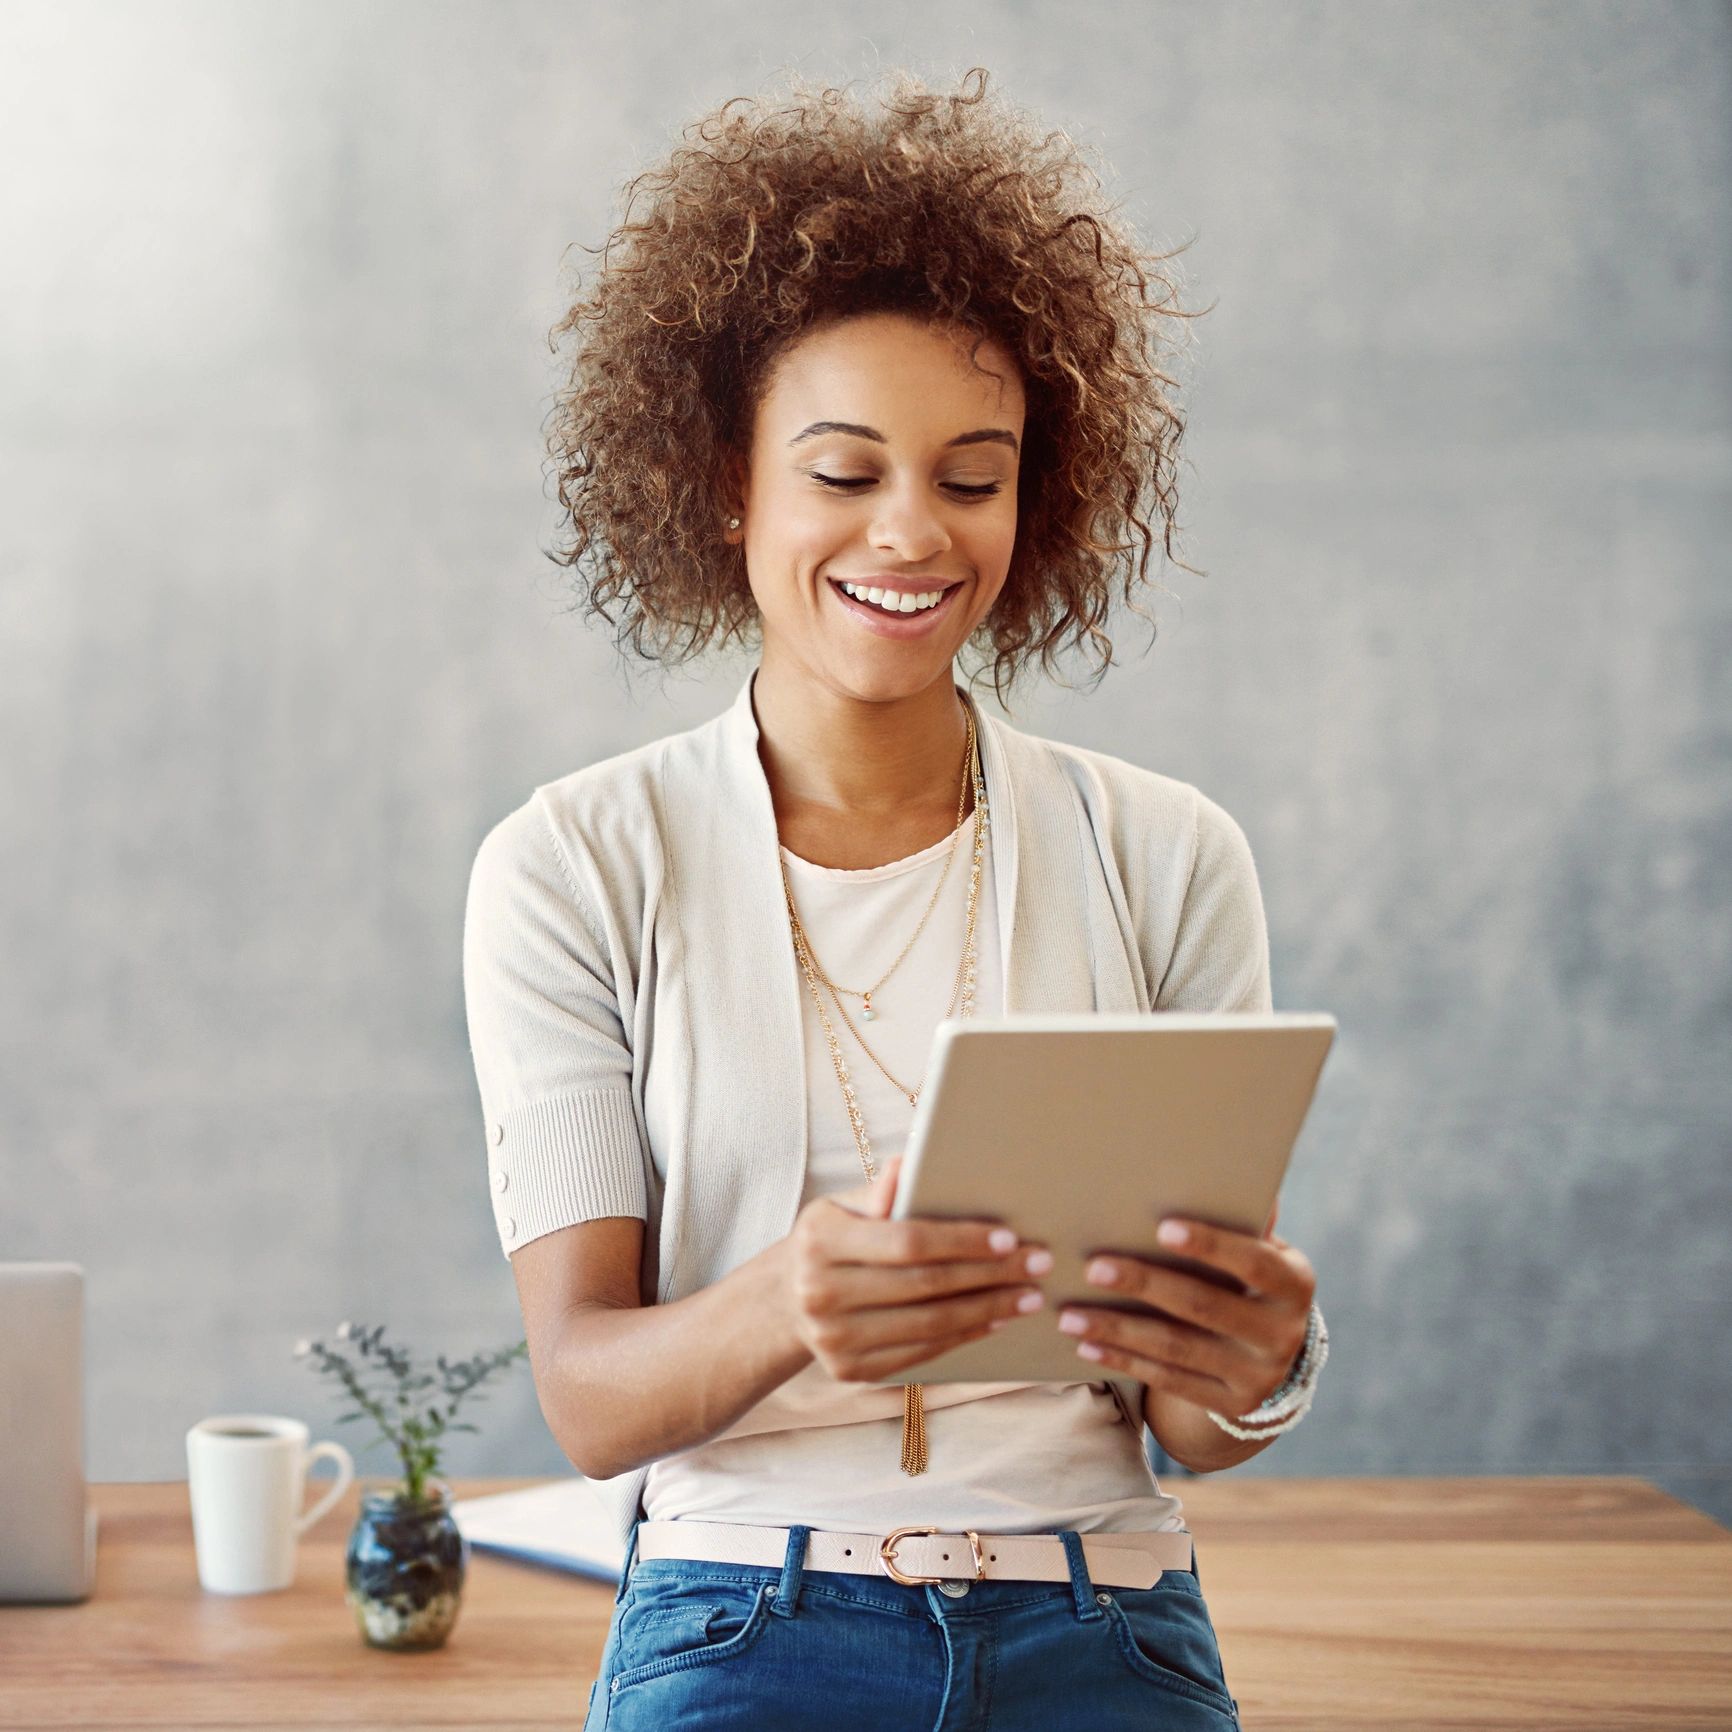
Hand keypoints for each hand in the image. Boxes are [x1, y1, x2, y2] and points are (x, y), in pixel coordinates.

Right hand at [783, 1154, 1053, 1382]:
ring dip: (988, 1310)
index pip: (907, 1241)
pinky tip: (994, 1321)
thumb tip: (906, 1164)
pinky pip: (921, 1354)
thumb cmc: (829, 1240)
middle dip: (990, 1275)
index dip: (962, 1241)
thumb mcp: (841, 1205)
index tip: (1009, 1238)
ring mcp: (834, 1338)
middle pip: (925, 1285)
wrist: (785, 1300)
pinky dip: (964, 1337)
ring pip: (930, 1325)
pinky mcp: (849, 1370)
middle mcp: (821, 1293)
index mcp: (821, 1241)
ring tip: (1028, 1296)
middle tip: (1037, 1264)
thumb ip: (878, 1191)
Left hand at [1053, 1196, 1316, 1419]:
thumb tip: (1217, 1156)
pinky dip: (1123, 1361)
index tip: (1160, 1227)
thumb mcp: (1261, 1252)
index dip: (1210, 1245)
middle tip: (1092, 1267)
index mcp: (1293, 1283)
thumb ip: (1242, 1218)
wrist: (1274, 1357)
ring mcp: (1257, 1376)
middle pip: (1203, 1306)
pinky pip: (1168, 1381)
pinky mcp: (1229, 1405)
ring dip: (1117, 1330)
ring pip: (1176, 1349)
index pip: (1252, 1261)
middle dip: (1144, 1285)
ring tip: (1069, 1315)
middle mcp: (1282, 1333)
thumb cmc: (1250, 1281)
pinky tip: (1086, 1347)